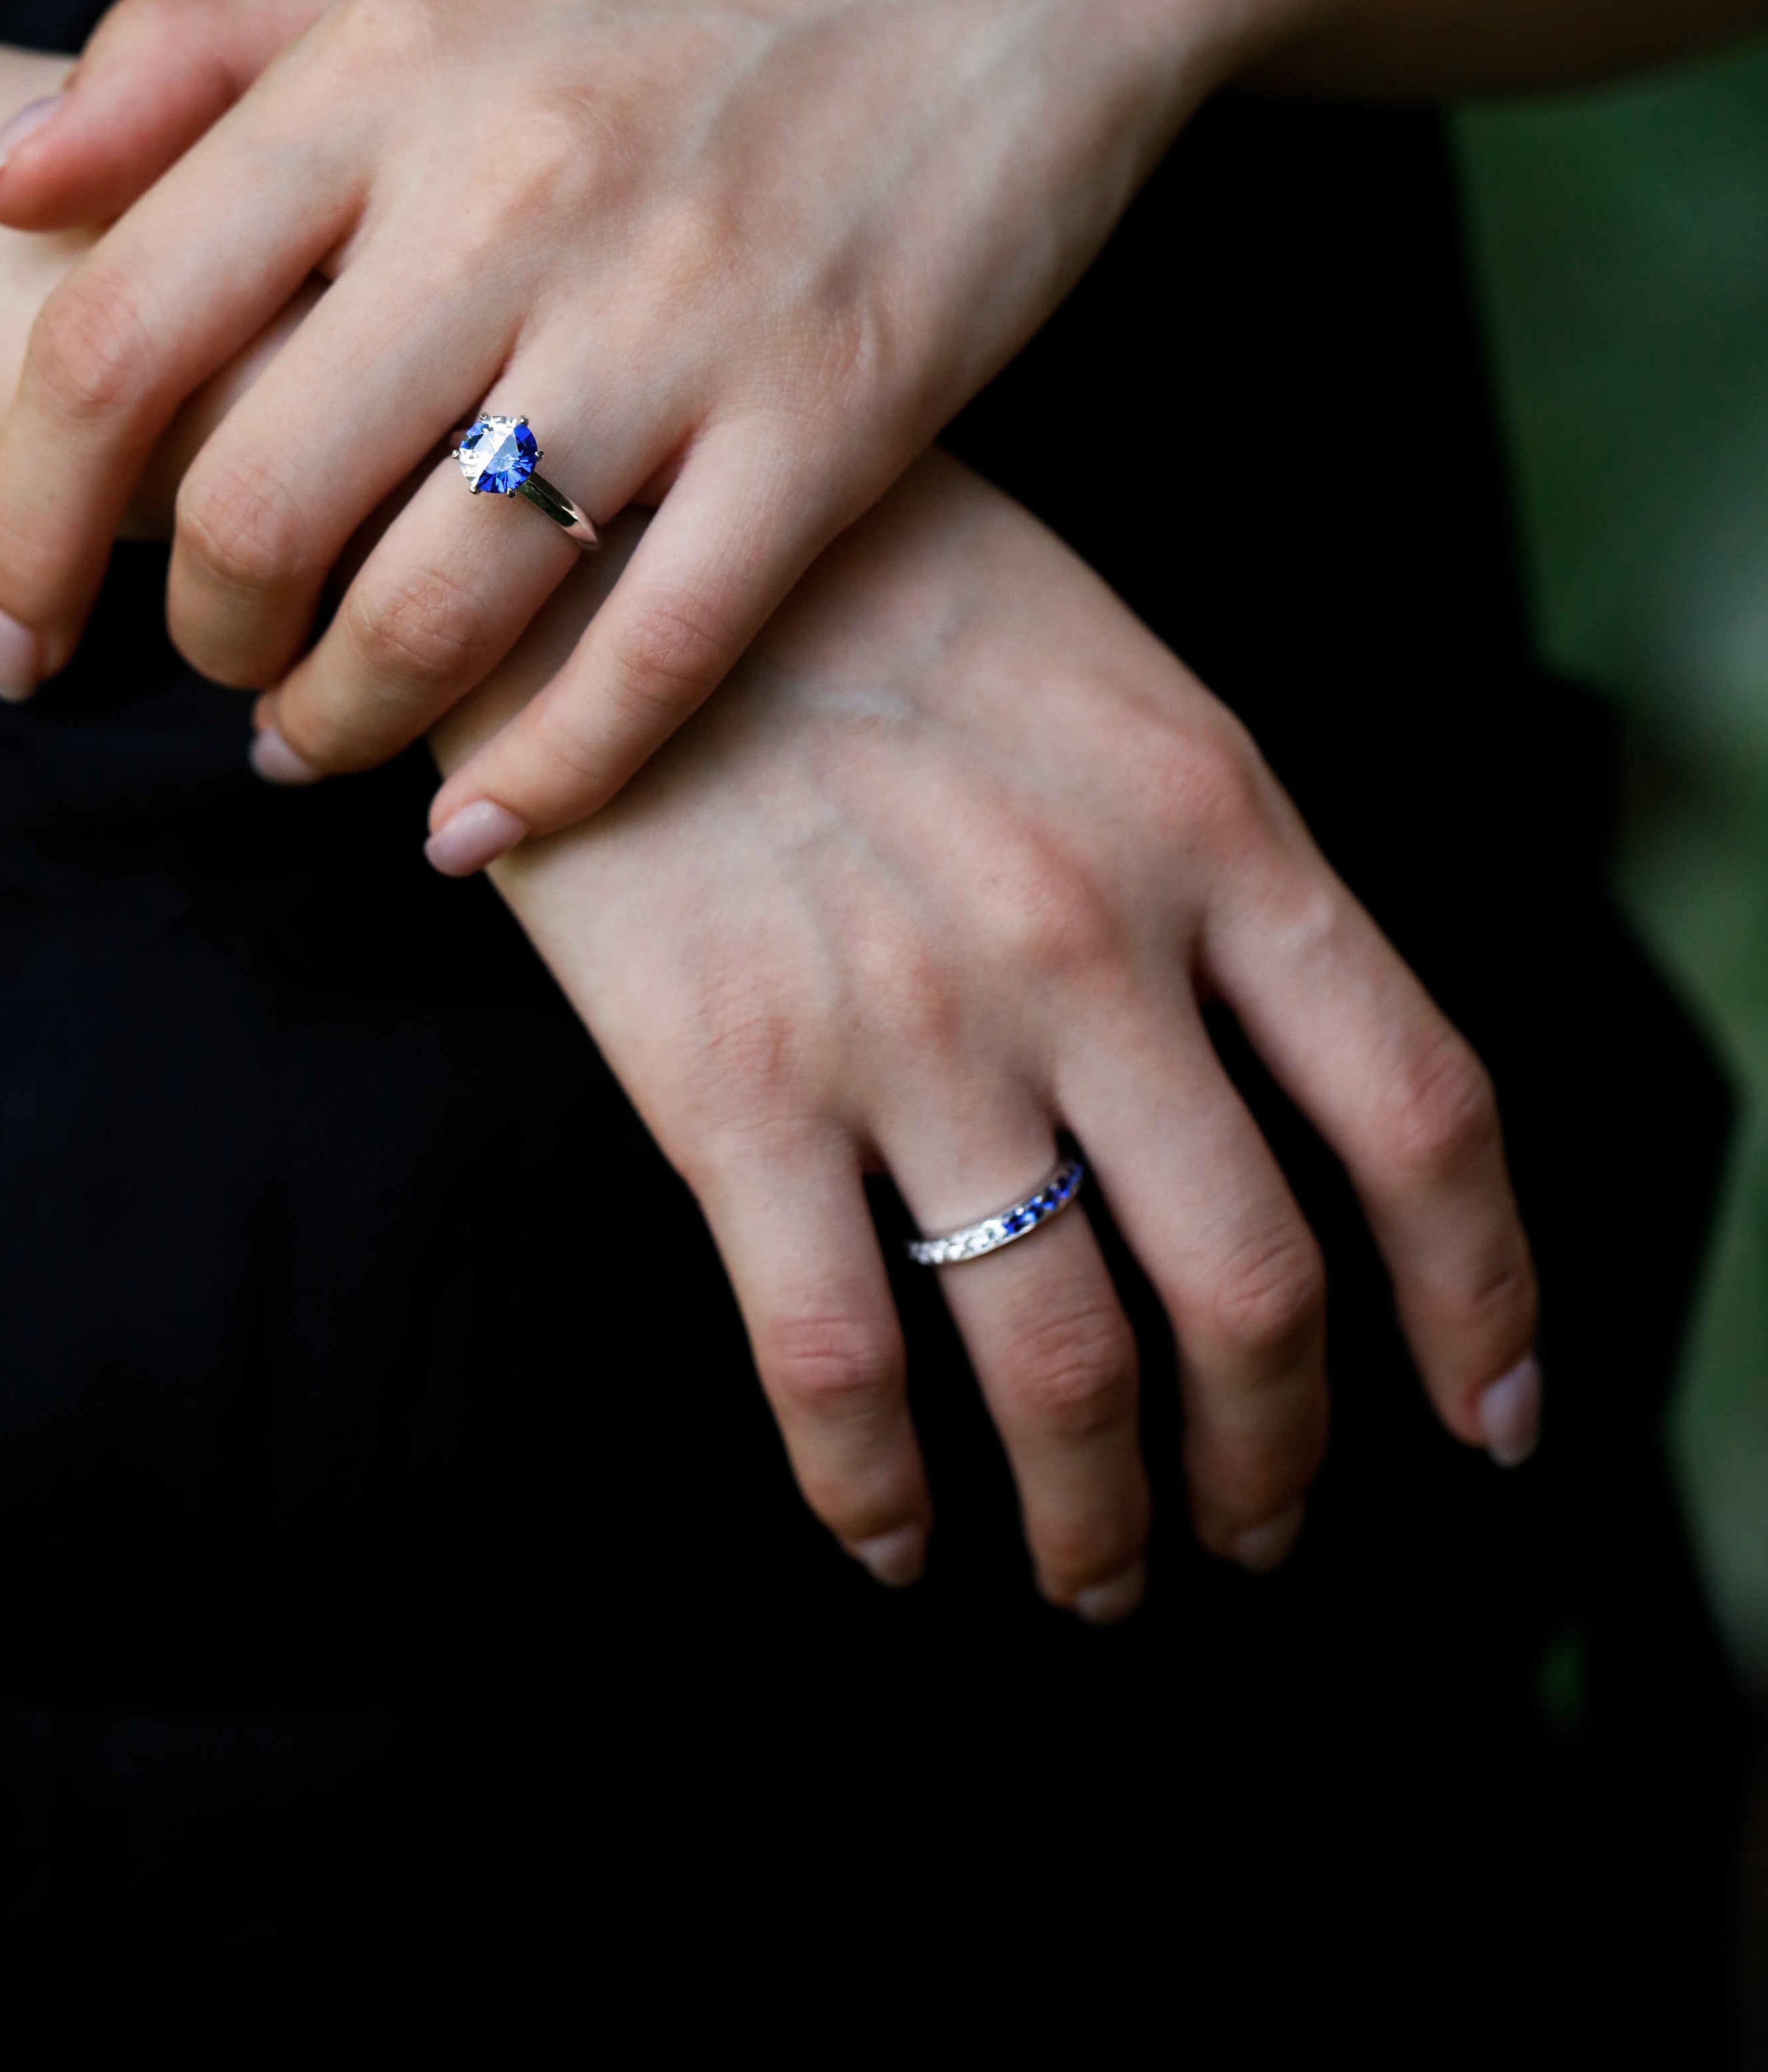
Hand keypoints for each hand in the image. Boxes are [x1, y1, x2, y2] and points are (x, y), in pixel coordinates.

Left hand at [0, 0, 1335, 854]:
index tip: (20, 624)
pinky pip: (655, 651)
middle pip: (254, 507)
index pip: (113, 340)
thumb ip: (195, 53)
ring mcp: (683, 312)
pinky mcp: (837, 411)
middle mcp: (512, 191)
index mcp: (386, 68)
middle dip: (202, 642)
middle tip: (221, 671)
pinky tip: (483, 823)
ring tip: (330, 739)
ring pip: (438, 608)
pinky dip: (546, 775)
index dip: (26, 525)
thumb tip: (0, 190)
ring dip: (343, 722)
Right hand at [432, 450, 1541, 1612]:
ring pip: (1064, 1367)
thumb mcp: (1110, 676)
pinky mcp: (733, 1090)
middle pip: (1254, 1287)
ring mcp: (916, 1029)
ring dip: (1098, 1522)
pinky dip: (877, 1497)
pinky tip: (892, 1538)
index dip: (1481, 1299)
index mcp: (1214, 825)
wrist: (606, 528)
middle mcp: (1093, 945)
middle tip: (1254, 1525)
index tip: (1492, 1416)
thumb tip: (1285, 1083)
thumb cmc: (865, 586)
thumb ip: (1213, 868)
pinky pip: (838, 1363)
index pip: (1420, 1113)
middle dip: (1274, 1458)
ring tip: (1094, 1570)